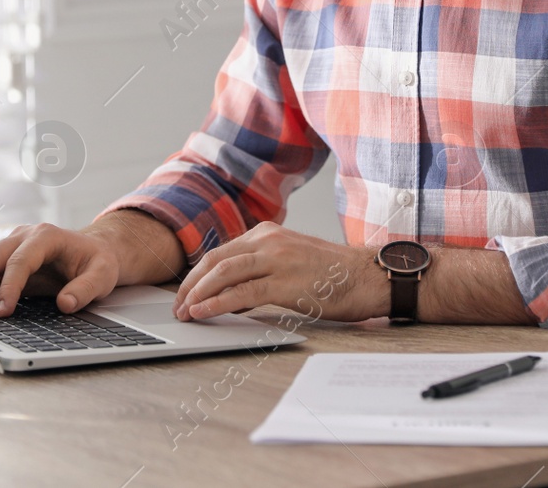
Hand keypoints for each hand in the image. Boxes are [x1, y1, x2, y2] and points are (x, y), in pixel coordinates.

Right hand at [0, 223, 120, 316]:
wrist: (96, 252)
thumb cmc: (98, 260)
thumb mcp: (103, 275)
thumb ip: (86, 289)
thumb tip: (65, 304)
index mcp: (47, 236)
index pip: (21, 260)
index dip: (10, 285)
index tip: (5, 310)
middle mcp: (26, 236)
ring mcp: (15, 246)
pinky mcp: (10, 259)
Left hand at [171, 222, 386, 322]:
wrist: (369, 277)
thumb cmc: (335, 276)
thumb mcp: (292, 264)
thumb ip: (262, 274)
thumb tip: (233, 297)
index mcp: (269, 233)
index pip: (222, 252)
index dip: (199, 274)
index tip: (185, 292)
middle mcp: (269, 241)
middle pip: (216, 259)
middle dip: (191, 284)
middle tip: (177, 305)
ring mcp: (277, 259)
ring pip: (224, 272)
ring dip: (198, 293)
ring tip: (185, 312)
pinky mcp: (285, 282)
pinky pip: (242, 292)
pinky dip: (217, 303)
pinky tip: (204, 313)